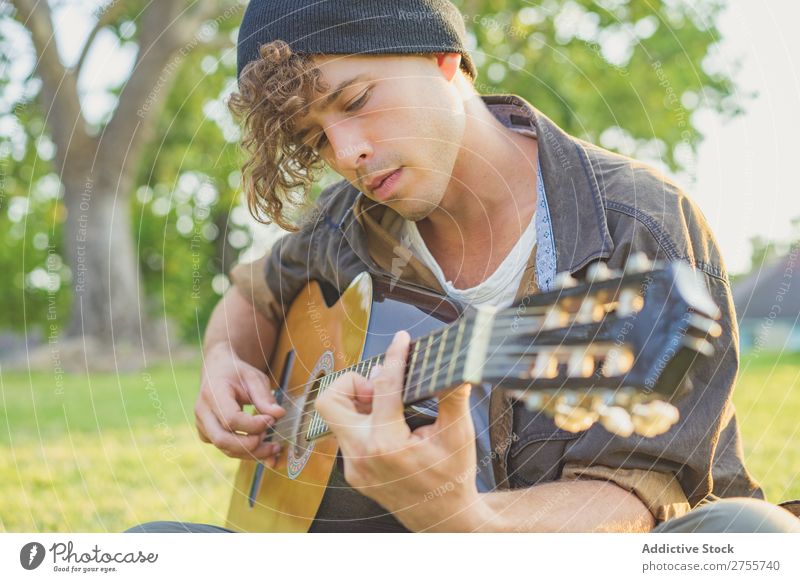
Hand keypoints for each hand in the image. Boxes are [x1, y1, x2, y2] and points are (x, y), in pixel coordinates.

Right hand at [195, 343, 284, 464]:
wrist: (217, 371)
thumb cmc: (236, 373)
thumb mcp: (254, 378)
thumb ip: (265, 397)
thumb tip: (279, 415)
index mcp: (213, 393)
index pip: (230, 419)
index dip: (253, 425)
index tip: (272, 419)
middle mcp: (203, 412)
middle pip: (223, 440)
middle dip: (251, 446)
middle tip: (273, 442)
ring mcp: (202, 425)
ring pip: (225, 449)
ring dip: (252, 453)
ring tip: (274, 447)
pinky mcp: (207, 435)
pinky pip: (226, 449)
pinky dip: (246, 453)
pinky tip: (264, 448)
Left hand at [315, 331, 490, 530]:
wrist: (443, 518)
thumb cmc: (451, 478)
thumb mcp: (459, 433)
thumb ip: (452, 396)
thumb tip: (454, 367)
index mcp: (387, 445)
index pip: (384, 387)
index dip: (394, 357)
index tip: (401, 341)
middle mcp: (362, 455)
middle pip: (330, 400)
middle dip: (352, 384)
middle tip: (381, 388)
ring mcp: (353, 466)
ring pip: (336, 418)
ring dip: (358, 403)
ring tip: (386, 405)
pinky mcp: (352, 471)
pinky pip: (347, 434)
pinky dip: (364, 421)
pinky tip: (388, 424)